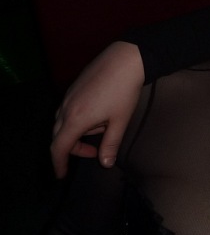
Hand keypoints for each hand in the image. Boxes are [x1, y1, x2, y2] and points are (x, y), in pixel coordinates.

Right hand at [50, 42, 144, 177]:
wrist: (125, 60)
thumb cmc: (124, 92)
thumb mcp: (120, 122)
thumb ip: (110, 144)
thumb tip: (106, 163)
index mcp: (75, 119)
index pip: (59, 147)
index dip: (58, 163)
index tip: (61, 174)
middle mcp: (66, 108)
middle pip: (59, 136)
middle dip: (73, 148)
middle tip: (93, 153)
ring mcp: (68, 96)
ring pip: (64, 121)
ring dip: (79, 132)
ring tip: (104, 128)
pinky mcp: (74, 88)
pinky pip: (70, 109)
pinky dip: (81, 118)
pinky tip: (101, 114)